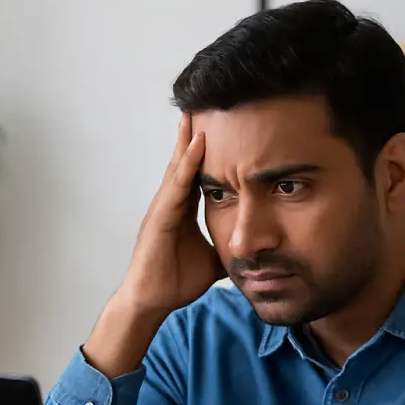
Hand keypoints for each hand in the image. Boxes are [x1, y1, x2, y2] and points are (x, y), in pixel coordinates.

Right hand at [116, 114, 223, 314]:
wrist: (151, 302)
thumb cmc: (174, 282)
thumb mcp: (213, 260)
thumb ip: (228, 248)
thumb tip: (253, 249)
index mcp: (183, 211)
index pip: (199, 173)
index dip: (208, 151)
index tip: (222, 126)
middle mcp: (171, 204)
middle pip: (186, 162)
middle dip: (194, 134)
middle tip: (205, 103)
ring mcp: (163, 208)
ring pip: (179, 166)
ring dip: (189, 139)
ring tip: (199, 111)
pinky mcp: (160, 218)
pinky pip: (176, 185)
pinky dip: (187, 164)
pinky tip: (197, 145)